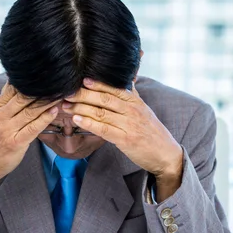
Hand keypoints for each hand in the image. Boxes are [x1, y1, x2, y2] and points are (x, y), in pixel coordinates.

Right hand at [0, 81, 60, 186]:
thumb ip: (5, 100)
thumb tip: (14, 80)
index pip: (14, 88)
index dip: (31, 81)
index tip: (46, 75)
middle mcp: (0, 116)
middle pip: (23, 97)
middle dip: (42, 89)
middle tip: (58, 81)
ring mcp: (7, 130)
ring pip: (30, 111)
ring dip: (48, 101)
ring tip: (61, 93)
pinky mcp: (16, 142)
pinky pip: (33, 127)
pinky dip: (45, 118)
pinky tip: (54, 110)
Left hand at [62, 78, 182, 178]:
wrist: (166, 154)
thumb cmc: (152, 131)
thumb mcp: (144, 109)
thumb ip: (132, 94)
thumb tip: (127, 78)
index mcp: (135, 101)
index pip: (113, 88)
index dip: (97, 83)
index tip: (82, 79)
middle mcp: (132, 110)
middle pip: (104, 99)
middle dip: (83, 95)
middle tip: (67, 92)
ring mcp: (129, 125)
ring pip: (101, 113)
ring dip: (81, 108)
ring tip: (66, 106)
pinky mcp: (125, 140)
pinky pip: (103, 129)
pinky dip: (89, 123)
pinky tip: (77, 119)